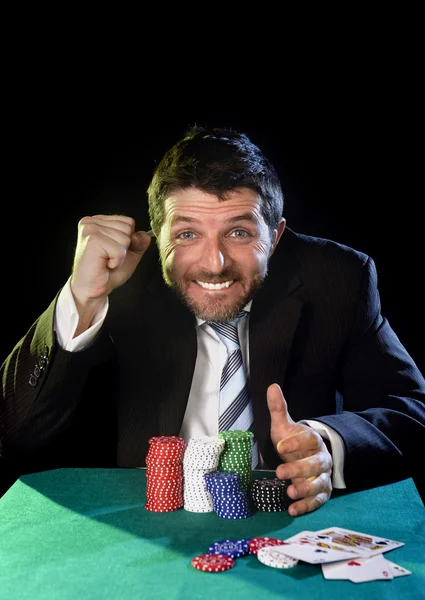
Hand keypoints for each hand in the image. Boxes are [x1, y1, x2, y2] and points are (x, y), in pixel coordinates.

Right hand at [70, 215, 151, 329]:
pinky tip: (103, 265)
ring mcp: (90, 229)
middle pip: (128, 228)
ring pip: (125, 239)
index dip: (128, 241)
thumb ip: (139, 242)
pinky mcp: (92, 240)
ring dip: (119, 256)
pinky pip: (120, 250)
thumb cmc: (107, 272)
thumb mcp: (129, 254)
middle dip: (124, 248)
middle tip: (107, 258)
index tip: (111, 251)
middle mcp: (91, 222)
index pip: (128, 222)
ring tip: (105, 261)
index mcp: (98, 221)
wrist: (92, 290)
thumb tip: (145, 235)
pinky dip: (116, 261)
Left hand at [267, 383, 332, 516]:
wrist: (305, 457)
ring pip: (319, 484)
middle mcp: (321, 459)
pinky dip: (306, 506)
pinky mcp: (321, 493)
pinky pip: (317, 501)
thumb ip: (278, 409)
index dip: (296, 442)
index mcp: (313, 441)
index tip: (280, 446)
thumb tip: (272, 386)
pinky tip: (292, 510)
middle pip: (316, 464)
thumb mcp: (283, 426)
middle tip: (280, 472)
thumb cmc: (292, 442)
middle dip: (299, 468)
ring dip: (305, 489)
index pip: (309, 439)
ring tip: (289, 492)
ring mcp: (323, 477)